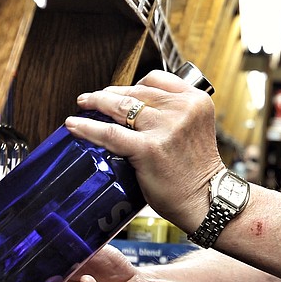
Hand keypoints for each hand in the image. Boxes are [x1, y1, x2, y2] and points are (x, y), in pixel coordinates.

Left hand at [62, 69, 222, 232]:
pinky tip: (73, 125)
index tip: (117, 92)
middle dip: (109, 94)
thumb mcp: (194, 130)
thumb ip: (173, 115)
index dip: (132, 85)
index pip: (156, 80)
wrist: (206, 201)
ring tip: (82, 106)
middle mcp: (182, 109)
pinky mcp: (149, 148)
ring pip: (120, 107)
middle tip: (91, 99)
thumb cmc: (196, 172)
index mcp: (196, 100)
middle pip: (135, 92)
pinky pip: (110, 133)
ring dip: (96, 103)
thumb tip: (134, 109)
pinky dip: (88, 127)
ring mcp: (165, 127)